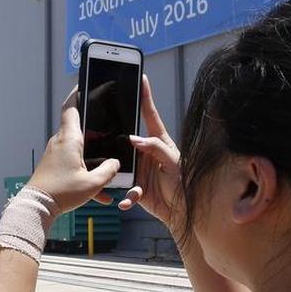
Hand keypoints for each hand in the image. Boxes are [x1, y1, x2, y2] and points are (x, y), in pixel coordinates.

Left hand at [27, 89, 119, 214]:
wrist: (37, 207)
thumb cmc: (61, 193)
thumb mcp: (92, 183)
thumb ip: (108, 171)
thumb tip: (116, 163)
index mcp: (69, 139)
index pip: (71, 107)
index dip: (78, 94)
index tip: (85, 84)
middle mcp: (60, 142)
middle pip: (78, 127)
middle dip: (94, 128)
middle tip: (108, 125)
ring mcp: (55, 154)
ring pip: (78, 150)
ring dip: (92, 159)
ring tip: (108, 171)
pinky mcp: (53, 166)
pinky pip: (73, 164)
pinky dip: (85, 174)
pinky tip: (99, 195)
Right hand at [119, 76, 184, 233]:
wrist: (184, 213)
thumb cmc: (186, 185)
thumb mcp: (175, 163)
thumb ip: (156, 149)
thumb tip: (134, 140)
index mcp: (159, 143)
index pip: (150, 116)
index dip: (145, 97)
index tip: (141, 78)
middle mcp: (146, 154)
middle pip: (126, 139)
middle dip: (116, 137)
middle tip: (104, 129)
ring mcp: (140, 170)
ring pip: (121, 166)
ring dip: (119, 174)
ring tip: (122, 179)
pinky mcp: (136, 188)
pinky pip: (125, 191)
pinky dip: (126, 198)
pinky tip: (127, 203)